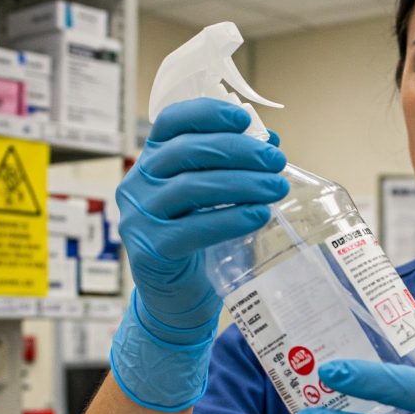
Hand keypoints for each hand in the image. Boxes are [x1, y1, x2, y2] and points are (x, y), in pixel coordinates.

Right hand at [110, 98, 287, 410]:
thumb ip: (233, 169)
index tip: (243, 118)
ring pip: (192, 188)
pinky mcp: (150, 250)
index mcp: (152, 162)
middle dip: (238, 151)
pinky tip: (259, 216)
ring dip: (241, 184)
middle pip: (186, 152)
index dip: (205, 113)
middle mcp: (137, 184)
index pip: (170, 123)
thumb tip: (269, 141)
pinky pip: (193, 229)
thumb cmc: (198, 243)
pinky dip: (230, 219)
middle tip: (276, 161)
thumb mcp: (214, 200)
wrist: (176, 299)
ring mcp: (140, 217)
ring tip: (276, 187)